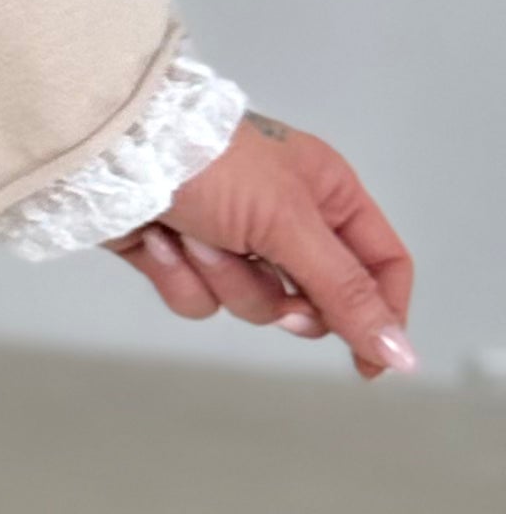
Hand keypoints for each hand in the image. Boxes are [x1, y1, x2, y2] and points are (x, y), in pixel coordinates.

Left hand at [110, 114, 415, 381]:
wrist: (112, 150)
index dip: (382, 314)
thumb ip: (345, 291)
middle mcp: (285, 218)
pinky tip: (160, 240)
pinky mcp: (180, 259)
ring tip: (196, 236)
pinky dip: (177, 275)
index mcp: (327, 193)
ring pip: (251, 303)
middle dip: (284, 298)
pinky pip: (198, 300)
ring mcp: (231, 241)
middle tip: (273, 284)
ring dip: (221, 277)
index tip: (372, 363)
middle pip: (314, 297)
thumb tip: (401, 350)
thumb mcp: (291, 224)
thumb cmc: (211, 163)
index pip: (380, 264)